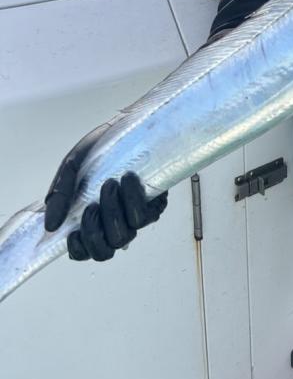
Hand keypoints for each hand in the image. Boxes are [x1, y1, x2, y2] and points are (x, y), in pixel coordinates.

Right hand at [44, 118, 167, 261]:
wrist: (126, 126)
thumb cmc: (97, 152)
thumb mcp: (71, 169)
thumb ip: (59, 196)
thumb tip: (51, 226)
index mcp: (92, 219)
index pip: (86, 251)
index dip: (79, 250)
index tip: (73, 232)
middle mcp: (114, 223)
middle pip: (106, 251)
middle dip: (95, 231)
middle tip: (91, 205)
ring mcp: (135, 216)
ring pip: (126, 234)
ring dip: (113, 212)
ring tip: (110, 184)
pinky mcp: (155, 204)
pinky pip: (146, 216)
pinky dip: (134, 199)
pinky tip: (128, 179)